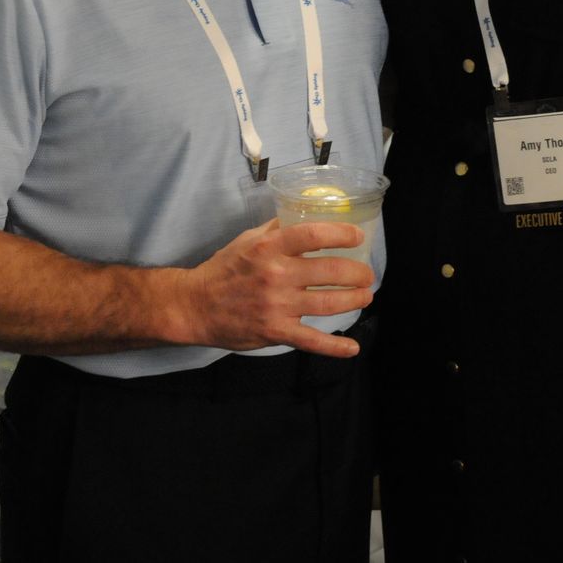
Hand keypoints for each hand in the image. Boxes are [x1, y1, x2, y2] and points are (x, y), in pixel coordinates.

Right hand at [180, 218, 373, 356]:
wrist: (195, 306)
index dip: (342, 234)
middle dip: (357, 273)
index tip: (358, 237)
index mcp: (269, 247)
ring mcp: (277, 305)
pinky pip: (311, 341)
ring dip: (353, 300)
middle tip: (366, 275)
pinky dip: (335, 347)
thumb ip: (277, 229)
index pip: (313, 234)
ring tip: (365, 296)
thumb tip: (302, 215)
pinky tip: (352, 348)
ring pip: (328, 304)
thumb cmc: (223, 269)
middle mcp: (276, 275)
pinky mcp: (276, 332)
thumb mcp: (247, 240)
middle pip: (330, 271)